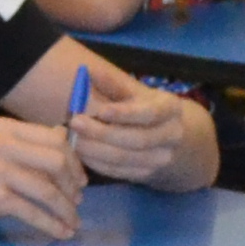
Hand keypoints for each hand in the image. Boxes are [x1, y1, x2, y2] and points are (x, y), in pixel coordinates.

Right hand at [0, 117, 82, 237]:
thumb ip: (24, 142)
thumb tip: (65, 137)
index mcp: (5, 128)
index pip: (55, 139)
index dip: (75, 161)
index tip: (79, 180)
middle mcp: (3, 144)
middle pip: (57, 161)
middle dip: (73, 184)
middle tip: (77, 200)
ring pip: (49, 190)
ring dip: (66, 209)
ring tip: (72, 221)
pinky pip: (34, 212)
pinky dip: (52, 225)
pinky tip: (61, 233)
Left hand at [66, 64, 198, 186]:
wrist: (164, 134)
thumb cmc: (141, 106)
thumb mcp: (132, 91)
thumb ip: (112, 83)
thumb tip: (88, 71)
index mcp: (170, 109)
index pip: (149, 113)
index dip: (125, 114)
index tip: (100, 111)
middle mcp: (172, 135)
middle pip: (136, 140)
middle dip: (102, 133)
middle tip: (75, 123)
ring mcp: (162, 158)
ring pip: (126, 158)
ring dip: (95, 150)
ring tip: (72, 138)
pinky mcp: (148, 174)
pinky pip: (120, 172)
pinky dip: (97, 164)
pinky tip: (80, 153)